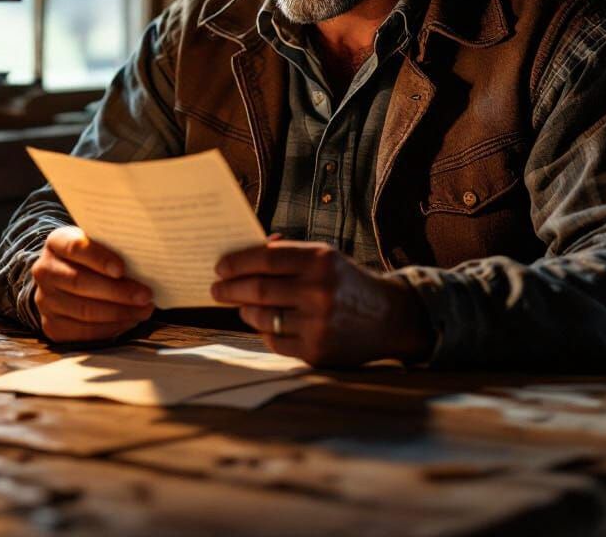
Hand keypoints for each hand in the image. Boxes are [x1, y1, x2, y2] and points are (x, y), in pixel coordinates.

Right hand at [31, 226, 153, 343]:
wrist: (66, 277)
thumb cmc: (93, 257)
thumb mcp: (99, 243)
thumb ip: (114, 247)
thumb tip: (148, 260)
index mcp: (56, 242)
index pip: (75, 247)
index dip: (99, 259)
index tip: (122, 269)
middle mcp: (45, 270)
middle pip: (80, 282)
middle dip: (117, 291)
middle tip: (145, 295)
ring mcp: (45, 300)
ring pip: (83, 310)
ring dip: (119, 312)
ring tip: (144, 310)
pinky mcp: (52, 326)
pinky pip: (83, 332)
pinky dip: (110, 328)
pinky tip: (129, 321)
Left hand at [210, 240, 433, 366]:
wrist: (388, 318)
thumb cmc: (346, 282)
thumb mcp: (324, 256)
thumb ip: (287, 255)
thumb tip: (241, 257)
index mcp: (320, 259)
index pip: (265, 258)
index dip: (237, 262)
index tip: (220, 267)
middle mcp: (319, 290)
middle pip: (258, 289)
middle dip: (230, 289)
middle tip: (217, 289)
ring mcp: (318, 323)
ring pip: (262, 317)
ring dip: (244, 310)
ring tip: (239, 304)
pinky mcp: (317, 351)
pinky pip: (275, 341)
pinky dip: (264, 331)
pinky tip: (263, 323)